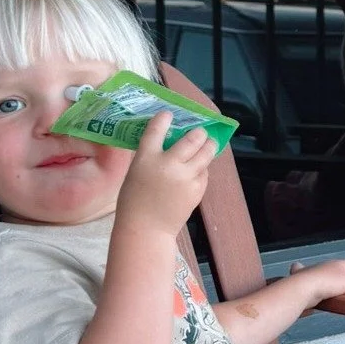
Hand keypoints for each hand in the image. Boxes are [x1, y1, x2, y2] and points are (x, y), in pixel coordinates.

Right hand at [115, 111, 213, 236]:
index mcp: (146, 158)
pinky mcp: (197, 190)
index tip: (168, 114)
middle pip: (191, 139)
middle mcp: (168, 164)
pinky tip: (199, 168)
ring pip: (206, 154)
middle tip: (200, 131)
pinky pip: (204, 173)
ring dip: (208, 145)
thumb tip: (171, 141)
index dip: (164, 119)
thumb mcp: (137, 171)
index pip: (156, 130)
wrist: (146, 228)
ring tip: (209, 142)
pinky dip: (203, 168)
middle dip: (198, 132)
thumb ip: (152, 155)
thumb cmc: (135, 199)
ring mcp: (186, 178)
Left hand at [287, 257, 344, 307]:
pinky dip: (310, 279)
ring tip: (333, 288)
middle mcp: (325, 265)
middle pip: (339, 267)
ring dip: (329, 276)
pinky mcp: (303, 280)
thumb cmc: (326, 284)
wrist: (302, 288)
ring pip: (323, 270)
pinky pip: (307, 276)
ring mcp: (313, 271)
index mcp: (338, 264)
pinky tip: (310, 285)